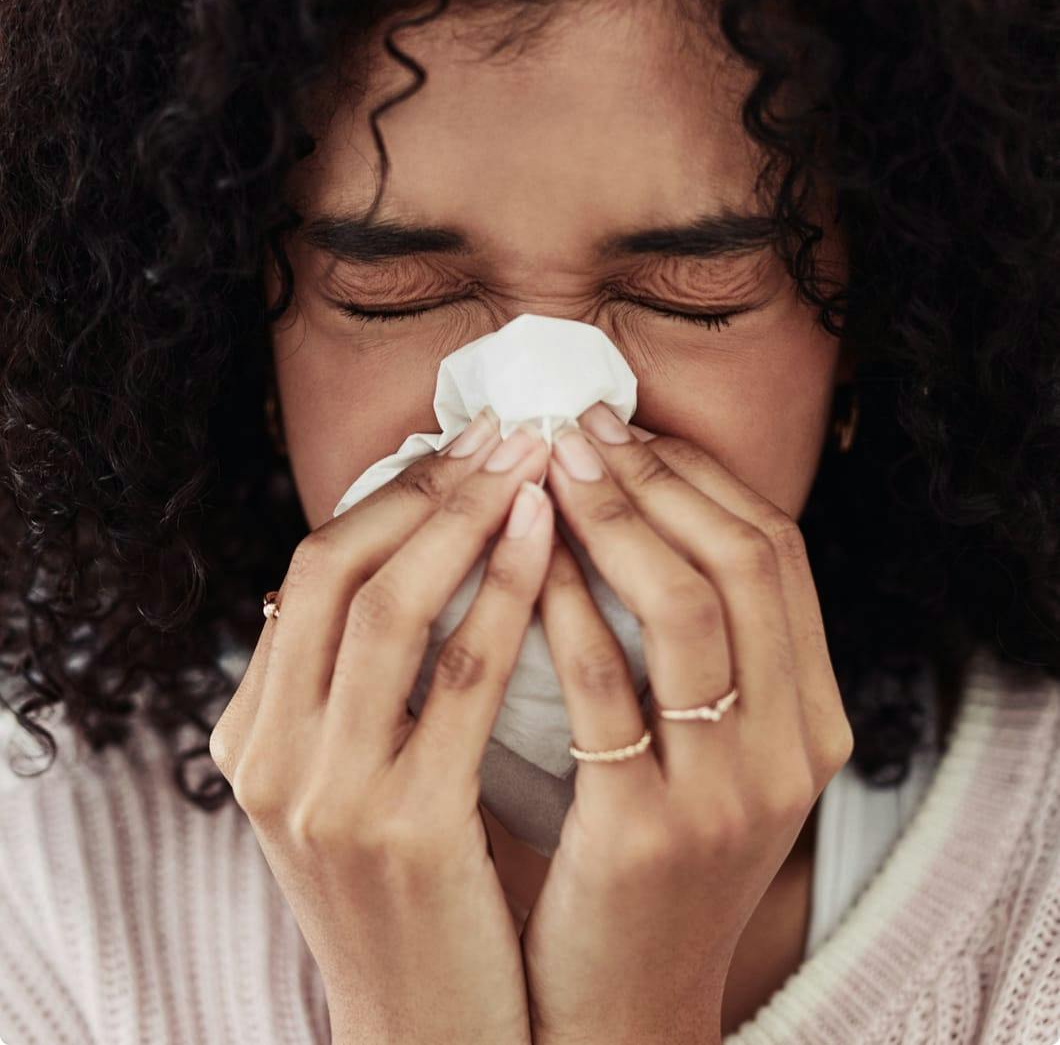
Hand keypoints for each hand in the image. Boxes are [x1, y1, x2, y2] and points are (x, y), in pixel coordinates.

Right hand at [209, 411, 556, 1044]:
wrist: (426, 1035)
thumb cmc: (409, 895)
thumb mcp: (354, 783)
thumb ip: (355, 685)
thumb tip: (397, 563)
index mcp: (253, 734)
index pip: (310, 571)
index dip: (391, 494)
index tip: (464, 444)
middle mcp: (269, 756)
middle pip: (336, 568)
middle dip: (427, 487)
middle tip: (505, 430)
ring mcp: (325, 794)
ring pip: (390, 608)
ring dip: (467, 519)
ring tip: (532, 462)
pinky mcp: (400, 830)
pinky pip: (456, 681)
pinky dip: (503, 597)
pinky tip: (548, 542)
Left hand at [520, 404, 854, 1044]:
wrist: (624, 1001)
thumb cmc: (649, 854)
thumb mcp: (708, 751)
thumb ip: (694, 649)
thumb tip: (620, 504)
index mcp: (816, 717)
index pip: (777, 550)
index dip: (699, 475)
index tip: (625, 428)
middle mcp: (793, 751)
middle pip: (742, 561)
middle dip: (655, 478)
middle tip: (575, 428)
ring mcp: (728, 796)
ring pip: (684, 609)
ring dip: (610, 522)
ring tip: (544, 471)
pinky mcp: (647, 835)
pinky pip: (604, 690)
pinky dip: (562, 608)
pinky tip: (518, 563)